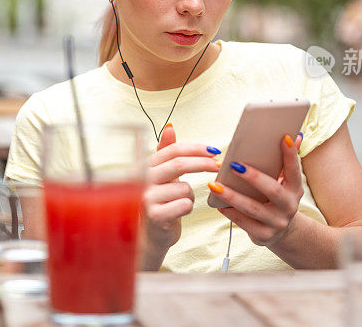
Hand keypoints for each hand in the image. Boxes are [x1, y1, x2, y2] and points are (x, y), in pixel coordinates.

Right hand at [143, 124, 219, 249]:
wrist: (151, 233)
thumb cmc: (160, 200)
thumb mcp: (162, 174)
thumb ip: (165, 151)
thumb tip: (170, 127)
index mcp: (146, 165)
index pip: (173, 150)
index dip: (196, 148)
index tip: (214, 151)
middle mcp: (143, 179)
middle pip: (178, 165)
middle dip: (202, 163)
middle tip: (218, 165)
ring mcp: (147, 198)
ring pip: (184, 188)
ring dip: (191, 194)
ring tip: (182, 200)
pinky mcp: (155, 216)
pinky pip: (184, 205)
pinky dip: (188, 206)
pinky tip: (180, 210)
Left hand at [209, 133, 304, 245]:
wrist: (282, 232)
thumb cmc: (277, 198)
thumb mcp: (285, 182)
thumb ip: (286, 161)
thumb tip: (295, 135)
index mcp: (295, 189)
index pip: (294, 169)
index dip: (290, 154)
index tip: (284, 137)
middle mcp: (289, 206)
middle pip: (272, 190)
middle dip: (253, 177)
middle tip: (233, 165)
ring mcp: (277, 223)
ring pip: (252, 208)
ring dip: (232, 196)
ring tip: (214, 185)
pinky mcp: (264, 236)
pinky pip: (244, 223)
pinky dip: (230, 213)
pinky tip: (218, 203)